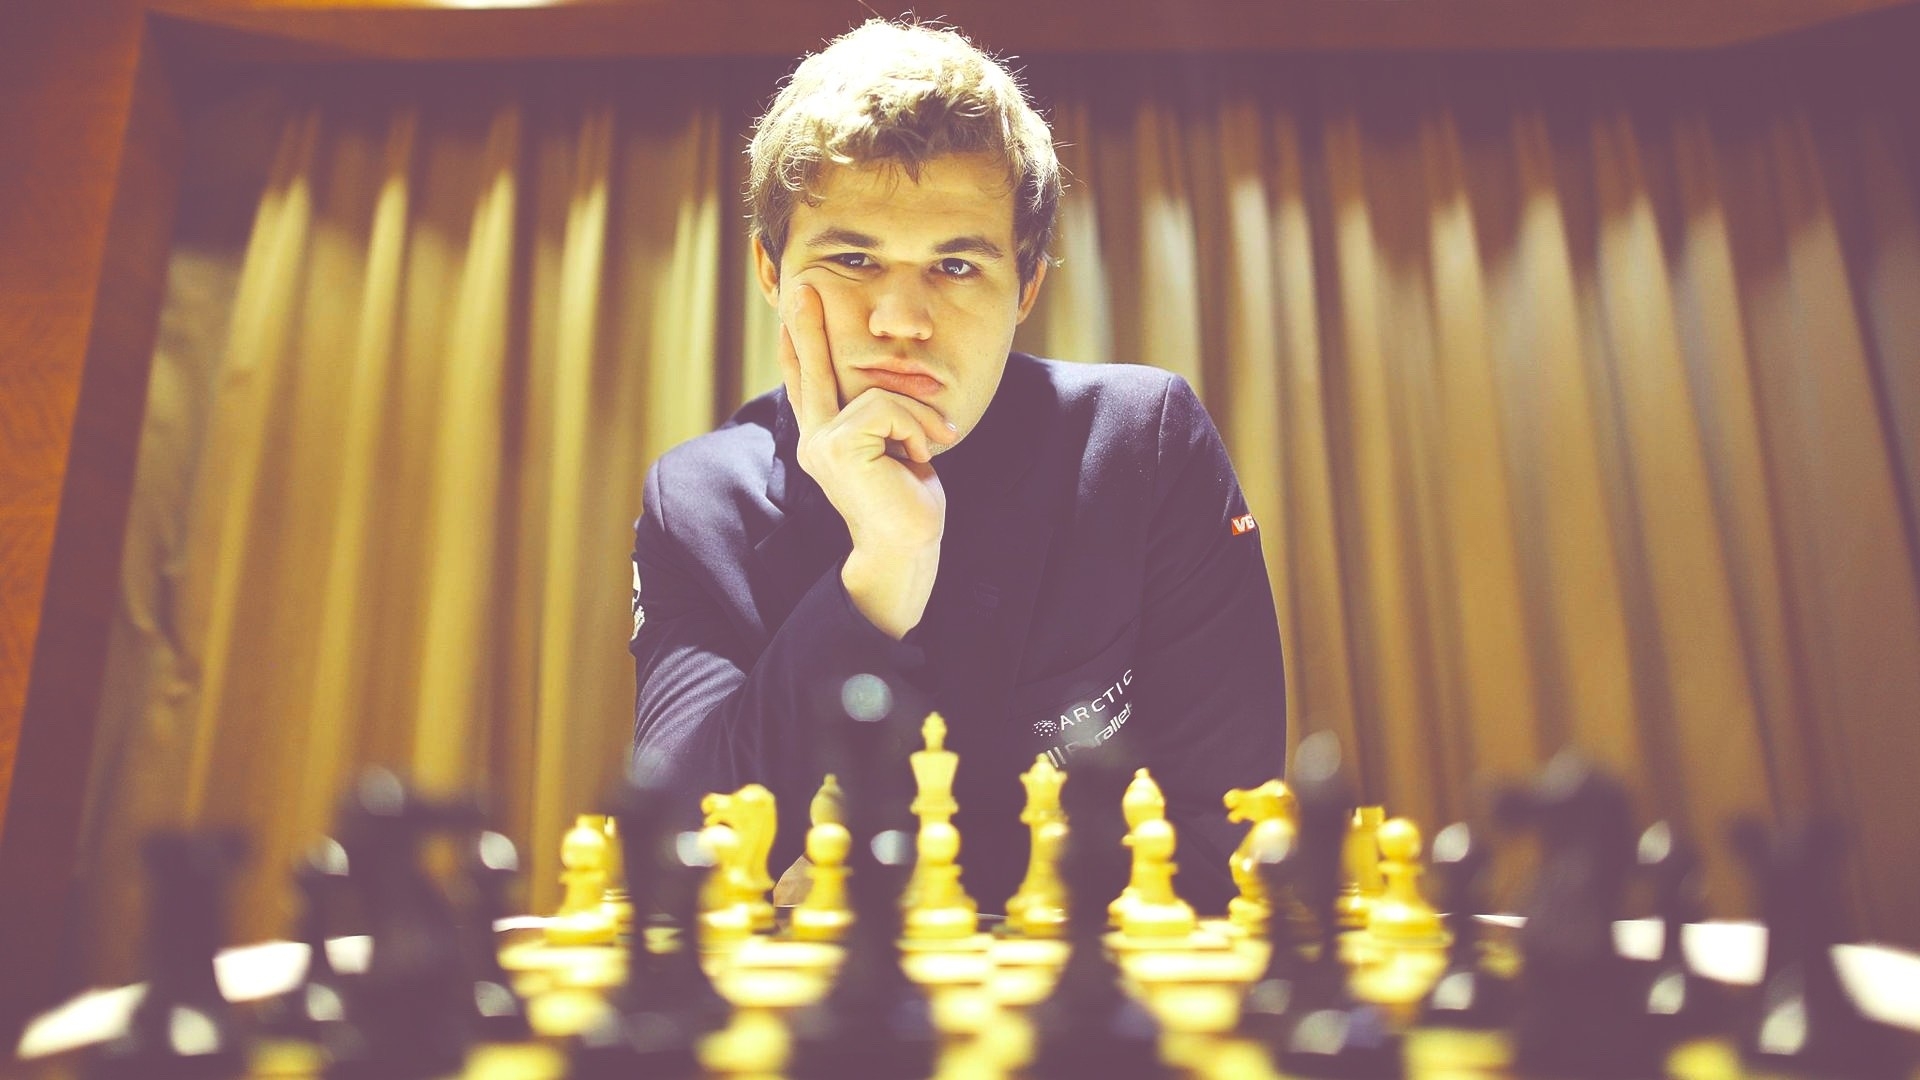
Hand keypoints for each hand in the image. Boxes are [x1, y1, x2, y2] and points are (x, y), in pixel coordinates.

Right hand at [777, 283, 955, 636]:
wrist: (907, 548)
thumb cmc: (908, 505)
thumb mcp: (896, 452)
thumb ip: (881, 422)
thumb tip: (886, 388)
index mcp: (826, 439)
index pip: (810, 382)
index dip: (802, 344)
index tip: (798, 307)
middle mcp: (815, 438)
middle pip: (811, 368)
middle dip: (807, 322)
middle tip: (804, 282)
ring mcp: (821, 443)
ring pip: (878, 392)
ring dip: (919, 418)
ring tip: (931, 448)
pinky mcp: (839, 446)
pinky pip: (888, 407)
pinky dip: (917, 429)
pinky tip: (920, 459)